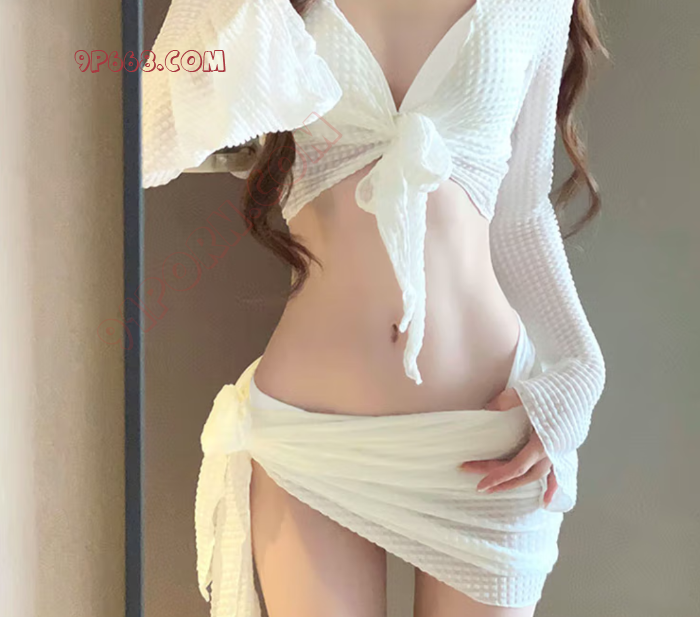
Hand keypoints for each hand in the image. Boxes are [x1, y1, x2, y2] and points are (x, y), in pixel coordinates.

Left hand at [459, 387, 557, 506]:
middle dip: (501, 481)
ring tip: (498, 489)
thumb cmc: (553, 387)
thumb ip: (503, 402)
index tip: (480, 485)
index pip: (516, 467)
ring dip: (517, 483)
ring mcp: (560, 450)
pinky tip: (546, 502)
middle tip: (480, 485)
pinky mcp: (563, 446)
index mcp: (543, 442)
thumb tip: (485, 410)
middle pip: (524, 474)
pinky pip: (557, 472)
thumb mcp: (524, 393)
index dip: (497, 476)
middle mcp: (552, 451)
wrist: (581, 382)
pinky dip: (551, 487)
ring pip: (537, 475)